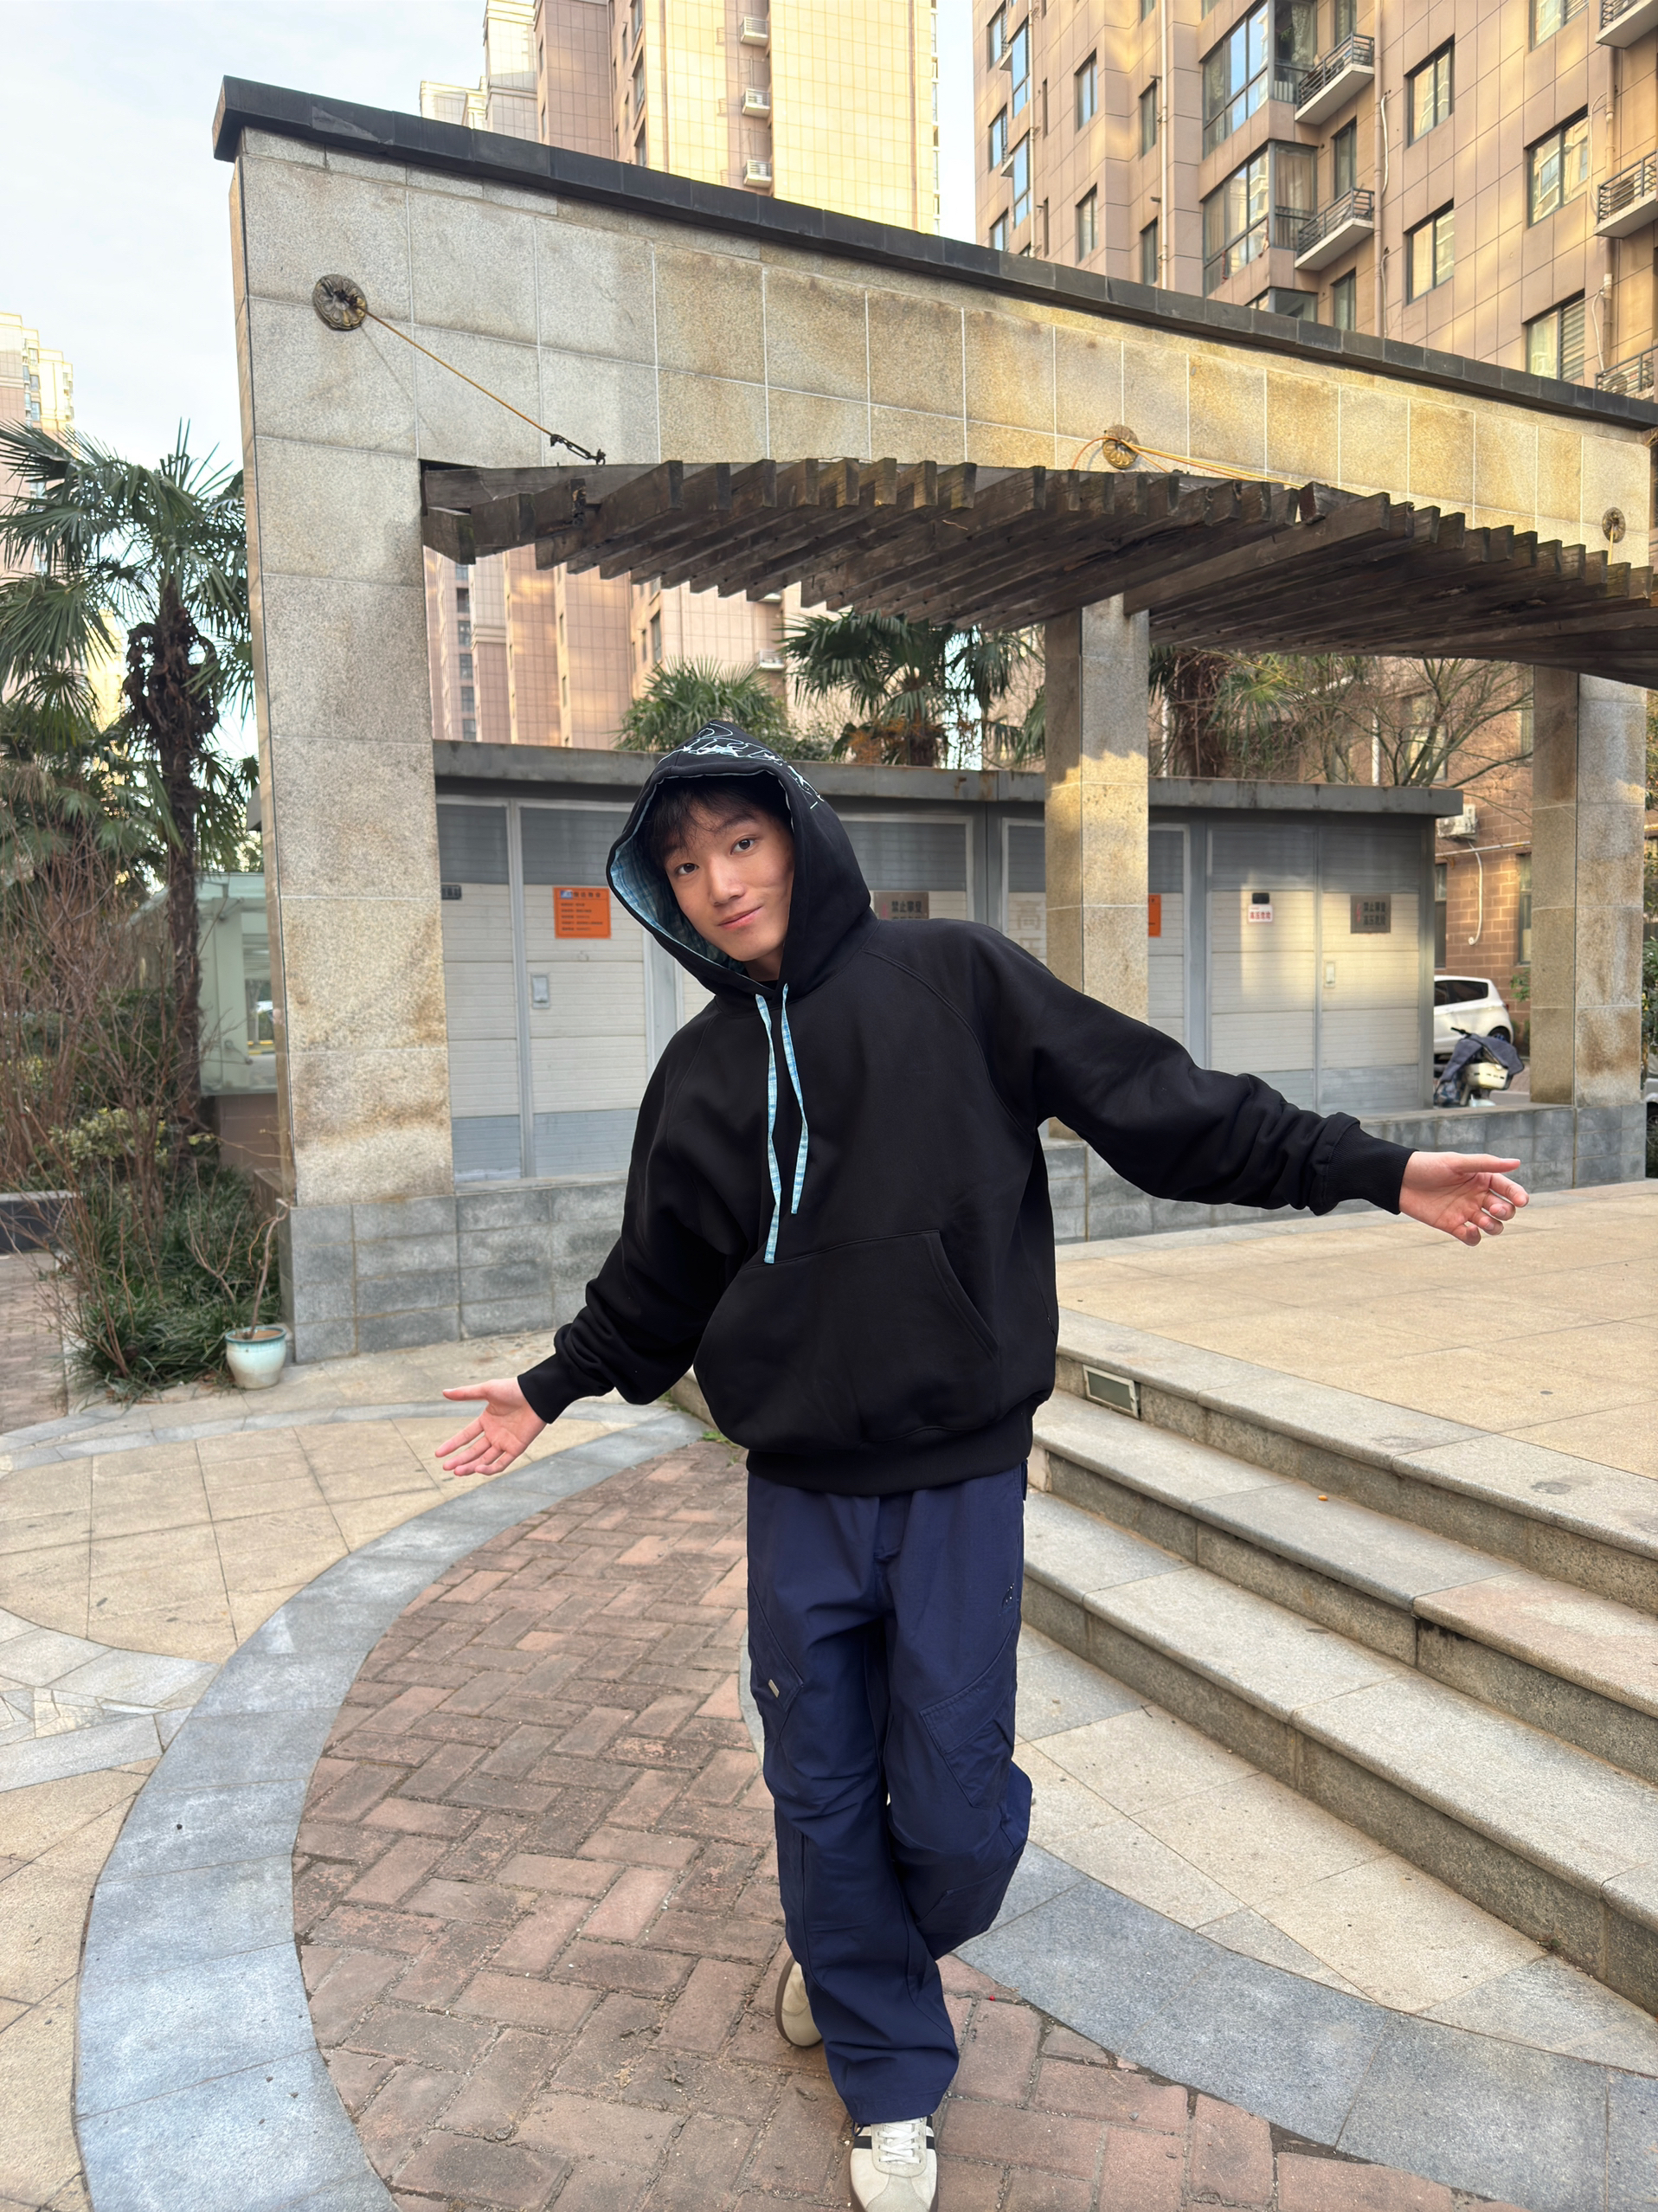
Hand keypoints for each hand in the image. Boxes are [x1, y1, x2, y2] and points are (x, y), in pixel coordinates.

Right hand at [436, 1377, 545, 1476]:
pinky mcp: (517, 1448)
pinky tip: (478, 1469)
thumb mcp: (486, 1390)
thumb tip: (443, 1392)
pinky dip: (490, 1468)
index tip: (438, 1454)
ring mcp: (505, 1442)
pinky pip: (502, 1462)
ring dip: (471, 1466)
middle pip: (473, 1451)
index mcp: (486, 1421)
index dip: (452, 1445)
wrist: (536, 1394)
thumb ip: (465, 1393)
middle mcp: (494, 1433)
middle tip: (446, 1468)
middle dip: (459, 1460)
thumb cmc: (513, 1389)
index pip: (465, 1436)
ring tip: (457, 1471)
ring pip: (485, 1459)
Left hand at [1398, 1152, 1527, 1246]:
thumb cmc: (1429, 1166)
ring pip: (1492, 1225)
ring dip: (1494, 1227)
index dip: (1518, 1195)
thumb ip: (1485, 1164)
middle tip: (1494, 1208)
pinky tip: (1469, 1230)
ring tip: (1482, 1221)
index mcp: (1483, 1179)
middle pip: (1505, 1210)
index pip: (1509, 1189)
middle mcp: (1478, 1196)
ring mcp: (1466, 1212)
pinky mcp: (1452, 1225)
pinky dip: (1474, 1237)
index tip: (1521, 1200)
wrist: (1400, 1180)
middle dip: (1506, 1212)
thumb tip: (1517, 1162)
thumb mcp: (1457, 1163)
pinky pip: (1471, 1237)